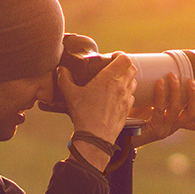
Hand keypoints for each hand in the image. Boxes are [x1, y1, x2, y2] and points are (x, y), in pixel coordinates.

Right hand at [58, 53, 136, 168]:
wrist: (95, 137)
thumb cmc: (85, 115)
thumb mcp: (70, 95)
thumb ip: (64, 79)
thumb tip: (61, 71)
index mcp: (109, 78)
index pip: (125, 59)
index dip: (120, 56)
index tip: (112, 58)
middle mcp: (121, 86)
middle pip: (132, 68)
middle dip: (125, 66)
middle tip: (114, 68)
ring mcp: (126, 98)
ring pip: (134, 82)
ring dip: (127, 79)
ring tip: (116, 81)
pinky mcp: (128, 109)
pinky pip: (132, 96)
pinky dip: (127, 93)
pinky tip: (117, 97)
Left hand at [129, 73, 194, 146]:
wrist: (118, 135)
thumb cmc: (131, 118)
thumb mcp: (146, 108)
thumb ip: (155, 97)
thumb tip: (159, 75)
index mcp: (172, 124)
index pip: (194, 122)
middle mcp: (170, 128)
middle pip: (192, 115)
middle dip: (194, 96)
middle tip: (190, 80)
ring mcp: (162, 130)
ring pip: (177, 110)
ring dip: (176, 91)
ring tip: (172, 76)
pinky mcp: (151, 129)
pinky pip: (159, 110)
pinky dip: (161, 95)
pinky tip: (159, 84)